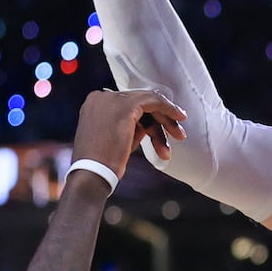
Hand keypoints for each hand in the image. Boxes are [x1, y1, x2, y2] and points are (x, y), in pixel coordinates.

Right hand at [72, 89, 186, 180]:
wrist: (92, 173)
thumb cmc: (103, 162)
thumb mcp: (117, 138)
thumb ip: (130, 126)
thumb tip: (149, 124)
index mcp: (96, 103)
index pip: (129, 104)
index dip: (148, 116)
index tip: (163, 127)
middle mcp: (102, 97)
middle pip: (139, 103)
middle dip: (160, 118)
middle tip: (177, 134)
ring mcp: (112, 99)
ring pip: (148, 102)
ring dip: (166, 120)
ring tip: (179, 136)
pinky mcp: (125, 106)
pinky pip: (153, 101)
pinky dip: (168, 109)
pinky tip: (178, 119)